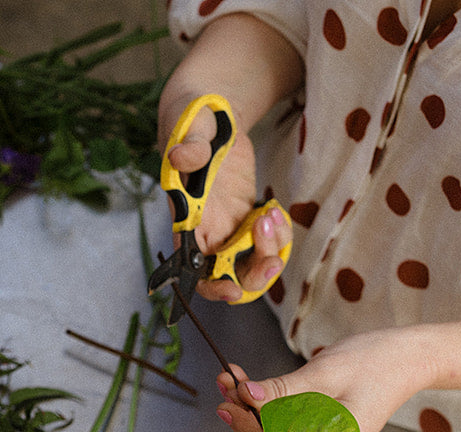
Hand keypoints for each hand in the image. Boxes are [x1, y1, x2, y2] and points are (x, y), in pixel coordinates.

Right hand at [157, 95, 287, 301]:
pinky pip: (265, 242)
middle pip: (227, 275)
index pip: (192, 266)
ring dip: (270, 251)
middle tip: (272, 259)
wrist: (210, 113)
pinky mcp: (245, 217)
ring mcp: (227, 225)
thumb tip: (182, 158)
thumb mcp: (189, 126)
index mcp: (185, 217)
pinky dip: (278, 236)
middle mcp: (205, 229)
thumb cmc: (194, 118)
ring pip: (250, 262)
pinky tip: (276, 213)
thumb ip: (188, 145)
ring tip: (273, 216)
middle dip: (253, 274)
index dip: (211, 285)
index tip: (233, 289)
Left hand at [215, 329, 425, 431]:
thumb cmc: (377, 363)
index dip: (248, 428)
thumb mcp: (326, 373)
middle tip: (225, 387)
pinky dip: (263, 407)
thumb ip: (286, 390)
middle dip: (243, 419)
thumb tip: (249, 396)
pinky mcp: (318, 430)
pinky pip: (284, 426)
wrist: (410, 357)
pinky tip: (248, 385)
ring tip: (231, 381)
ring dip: (248, 412)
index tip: (229, 403)